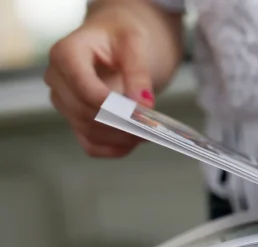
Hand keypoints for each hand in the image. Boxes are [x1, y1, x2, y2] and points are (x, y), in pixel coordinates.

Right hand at [45, 11, 155, 157]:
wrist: (112, 41)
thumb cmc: (120, 37)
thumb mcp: (133, 43)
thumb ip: (138, 72)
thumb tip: (144, 104)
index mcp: (65, 53)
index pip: (84, 88)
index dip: (112, 106)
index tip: (141, 114)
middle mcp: (56, 79)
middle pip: (85, 113)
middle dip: (120, 124)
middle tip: (152, 128)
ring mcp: (63, 102)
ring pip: (88, 132)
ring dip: (120, 139)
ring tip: (148, 134)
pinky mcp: (74, 119)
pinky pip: (90, 145)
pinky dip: (114, 149)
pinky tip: (135, 143)